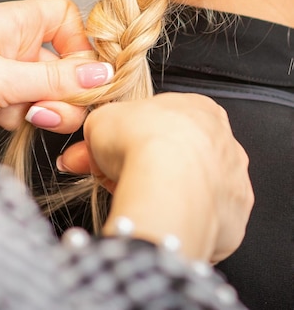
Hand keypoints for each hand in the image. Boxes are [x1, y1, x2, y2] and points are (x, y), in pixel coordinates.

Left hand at [0, 0, 112, 138]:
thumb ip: (54, 79)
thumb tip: (102, 74)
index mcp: (14, 22)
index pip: (66, 19)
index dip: (80, 44)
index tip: (85, 74)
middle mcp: (11, 44)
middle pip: (63, 63)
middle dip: (65, 89)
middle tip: (51, 110)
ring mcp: (2, 74)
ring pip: (47, 91)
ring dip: (44, 108)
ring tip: (27, 117)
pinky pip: (26, 109)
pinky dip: (21, 119)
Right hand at [59, 93, 253, 262]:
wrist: (166, 185)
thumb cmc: (142, 143)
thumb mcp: (102, 119)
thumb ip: (101, 126)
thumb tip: (92, 138)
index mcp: (198, 107)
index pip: (162, 122)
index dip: (130, 138)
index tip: (109, 152)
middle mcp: (223, 140)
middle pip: (177, 154)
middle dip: (142, 166)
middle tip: (110, 177)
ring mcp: (233, 179)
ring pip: (192, 186)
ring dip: (163, 192)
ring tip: (133, 199)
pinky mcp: (234, 217)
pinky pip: (204, 218)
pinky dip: (181, 218)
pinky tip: (160, 218)